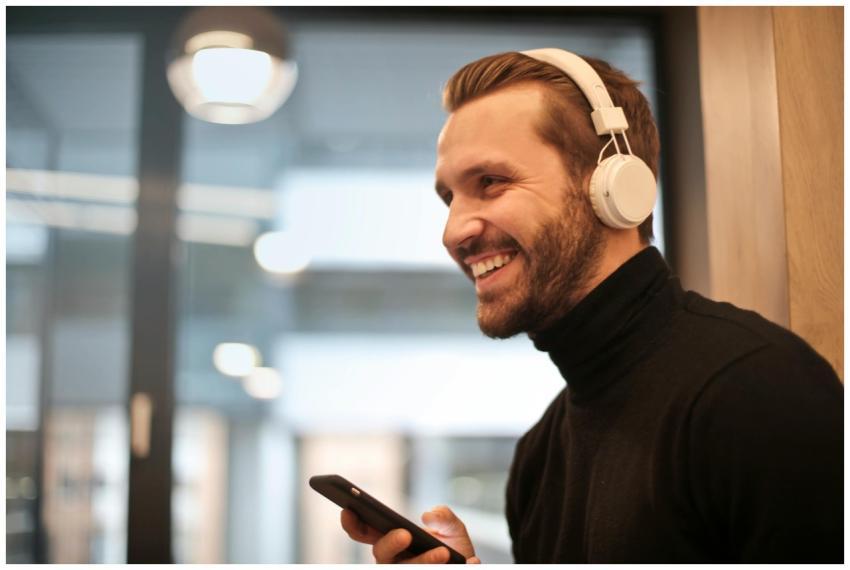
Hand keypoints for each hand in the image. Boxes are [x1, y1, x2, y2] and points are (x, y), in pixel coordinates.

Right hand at [340, 505, 480, 563]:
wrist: (469, 568)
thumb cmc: (454, 549)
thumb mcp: (453, 528)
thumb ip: (444, 517)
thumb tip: (428, 516)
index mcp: (392, 540)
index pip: (364, 533)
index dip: (353, 524)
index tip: (348, 511)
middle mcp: (394, 560)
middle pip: (380, 555)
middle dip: (390, 543)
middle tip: (405, 534)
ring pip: (404, 569)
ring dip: (423, 562)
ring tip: (443, 553)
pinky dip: (450, 568)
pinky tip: (469, 563)